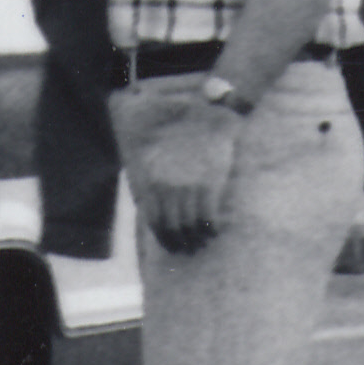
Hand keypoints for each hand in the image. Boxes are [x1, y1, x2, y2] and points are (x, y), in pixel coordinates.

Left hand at [130, 92, 241, 252]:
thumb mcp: (152, 153)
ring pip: (188, 226)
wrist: (199, 115)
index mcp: (149, 182)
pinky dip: (210, 229)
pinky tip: (215, 232)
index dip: (162, 236)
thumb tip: (149, 200)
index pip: (153, 219)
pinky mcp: (207, 185)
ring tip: (202, 243)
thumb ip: (151, 177)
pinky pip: (207, 216)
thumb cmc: (174, 134)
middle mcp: (165, 189)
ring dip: (195, 239)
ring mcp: (186, 188)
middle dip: (179, 242)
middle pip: (171, 227)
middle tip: (188, 249)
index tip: (170, 245)